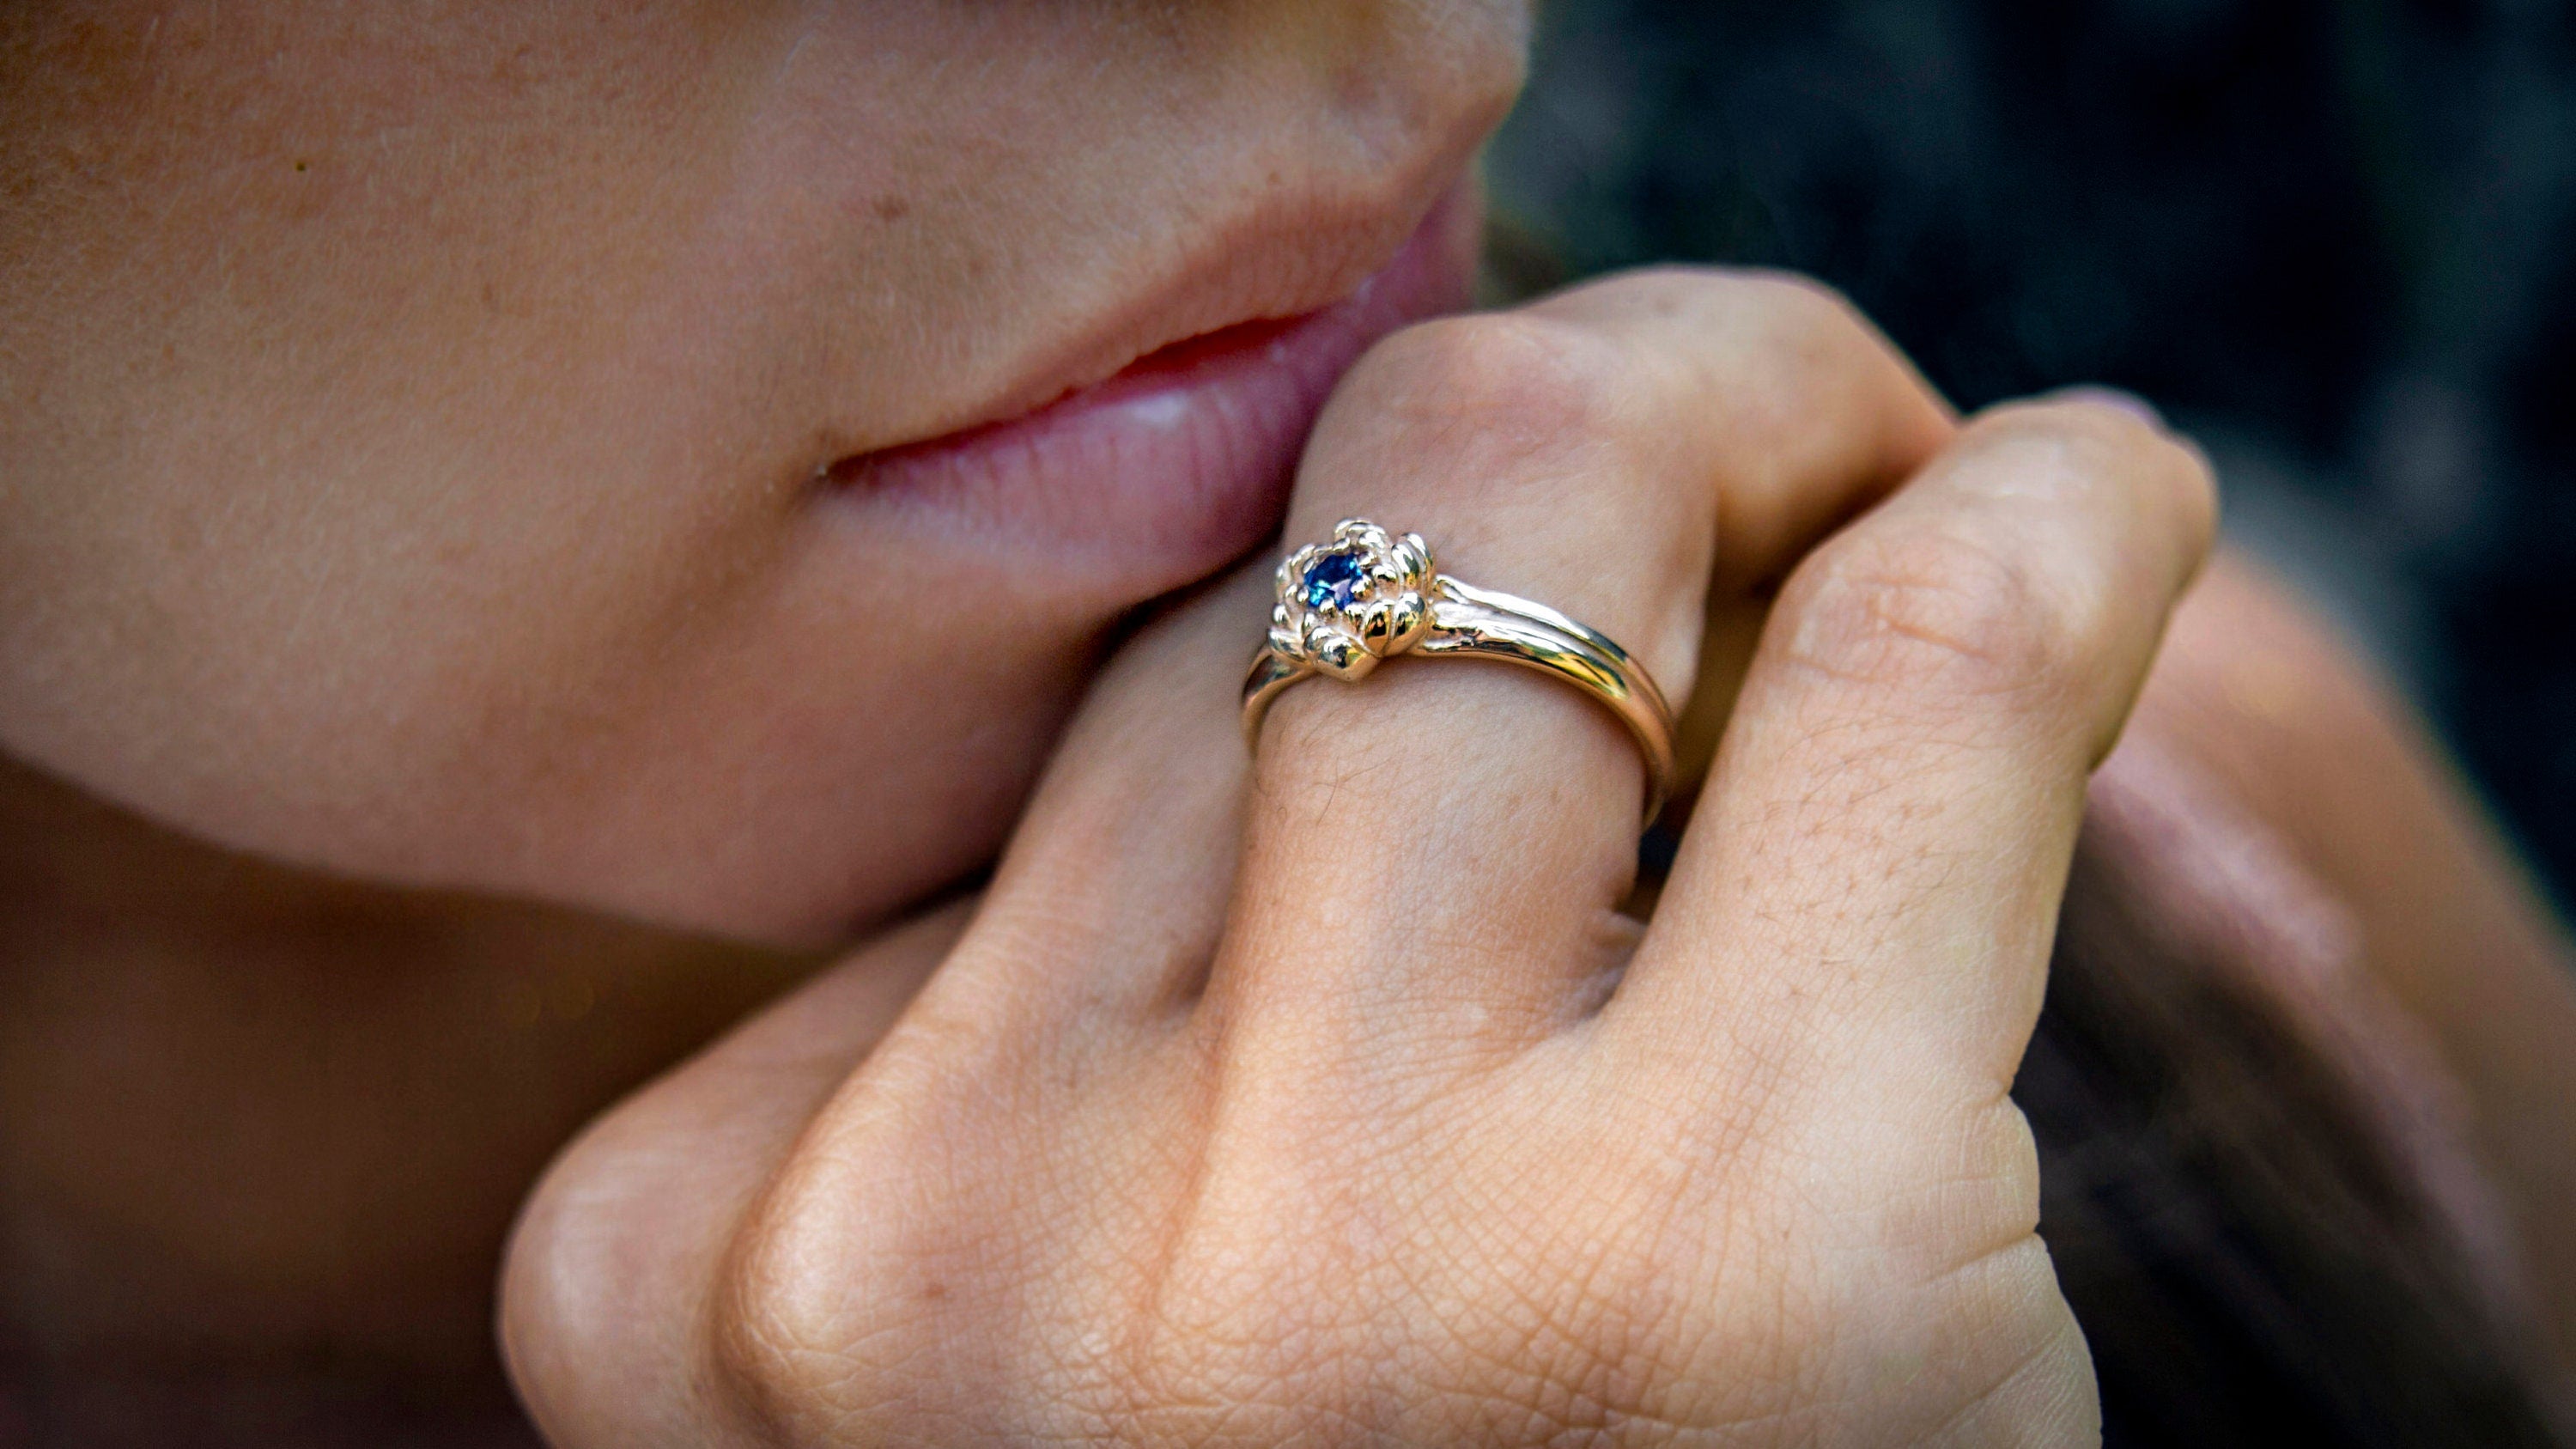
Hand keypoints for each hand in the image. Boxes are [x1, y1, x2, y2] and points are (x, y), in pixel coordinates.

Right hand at [499, 270, 2213, 1445]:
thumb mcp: (1081, 1351)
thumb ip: (1089, 1057)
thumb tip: (1345, 656)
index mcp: (724, 1292)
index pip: (1057, 742)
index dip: (1335, 607)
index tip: (1539, 578)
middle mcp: (947, 1267)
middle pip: (1266, 584)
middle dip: (1555, 429)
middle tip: (1768, 448)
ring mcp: (1318, 1271)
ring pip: (1514, 531)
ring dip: (1752, 434)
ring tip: (1920, 506)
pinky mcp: (1729, 1274)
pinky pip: (1899, 687)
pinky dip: (2034, 536)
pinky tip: (2088, 512)